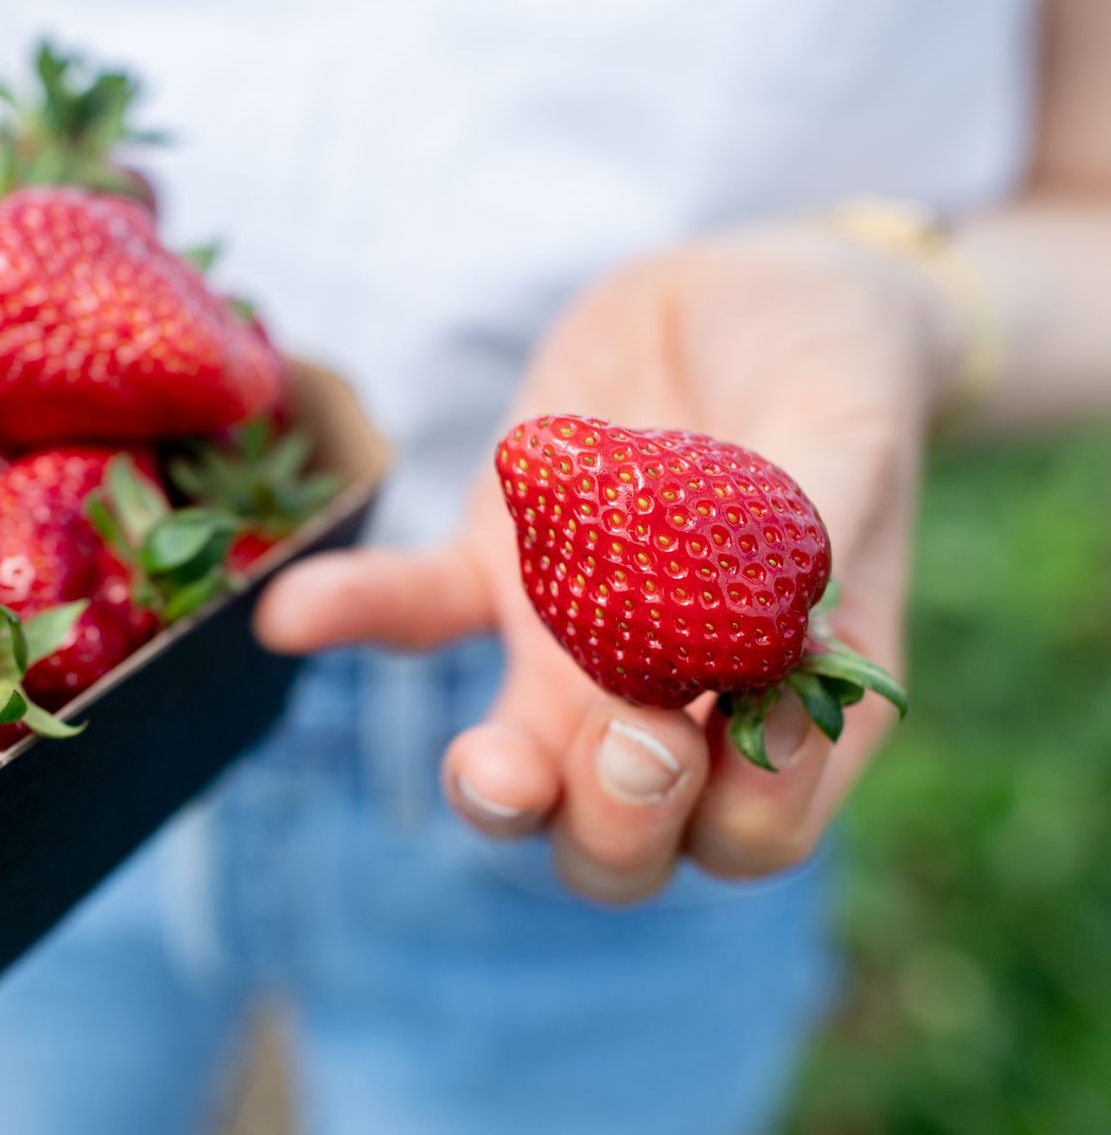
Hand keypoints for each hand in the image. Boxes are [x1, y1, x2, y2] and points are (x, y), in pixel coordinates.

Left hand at [256, 227, 951, 902]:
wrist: (749, 290)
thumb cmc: (833, 372)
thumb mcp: (845, 438)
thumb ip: (811, 545)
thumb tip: (779, 657)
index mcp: (790, 701)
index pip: (752, 832)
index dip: (727, 819)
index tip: (710, 736)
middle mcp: (674, 702)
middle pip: (626, 844)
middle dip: (618, 828)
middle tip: (627, 745)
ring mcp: (573, 649)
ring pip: (521, 776)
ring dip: (498, 789)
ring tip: (487, 763)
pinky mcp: (493, 569)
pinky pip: (417, 612)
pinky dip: (355, 611)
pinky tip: (290, 616)